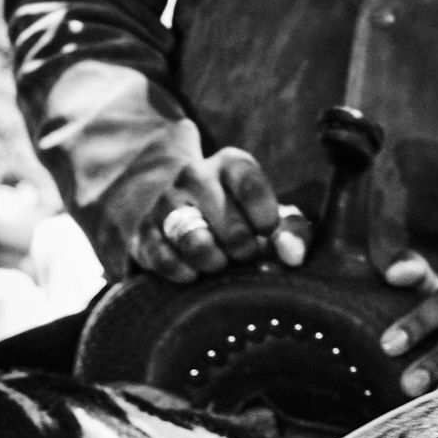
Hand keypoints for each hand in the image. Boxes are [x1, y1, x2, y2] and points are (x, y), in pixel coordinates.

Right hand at [128, 148, 311, 282]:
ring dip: (214, 261)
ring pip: (193, 239)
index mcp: (229, 164)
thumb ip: (293, 232)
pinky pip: (164, 258)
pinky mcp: (144, 233)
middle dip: (242, 247)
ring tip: (219, 263)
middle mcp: (193, 175)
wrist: (186, 223)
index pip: (248, 181)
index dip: (263, 215)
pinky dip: (184, 272)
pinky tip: (194, 274)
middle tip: (243, 254)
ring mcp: (165, 203)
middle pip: (227, 219)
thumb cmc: (242, 223)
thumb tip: (292, 255)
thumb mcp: (271, 220)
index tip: (266, 232)